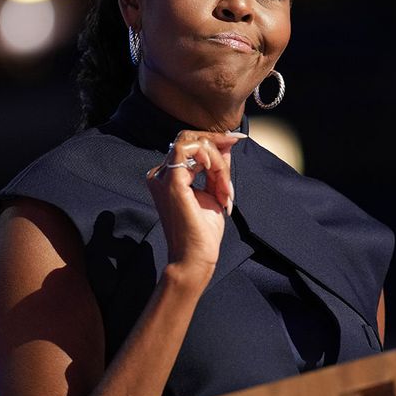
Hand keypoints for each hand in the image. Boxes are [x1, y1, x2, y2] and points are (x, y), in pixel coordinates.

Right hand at [145, 130, 244, 282]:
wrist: (196, 257)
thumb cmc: (203, 231)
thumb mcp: (214, 190)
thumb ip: (217, 166)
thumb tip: (226, 142)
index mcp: (168, 176)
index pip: (189, 144)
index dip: (213, 140)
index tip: (236, 139)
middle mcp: (160, 174)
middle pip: (189, 139)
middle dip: (217, 146)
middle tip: (234, 153)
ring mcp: (163, 177)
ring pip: (194, 144)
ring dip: (218, 162)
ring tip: (225, 189)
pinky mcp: (171, 182)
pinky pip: (191, 151)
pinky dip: (211, 160)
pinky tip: (219, 179)